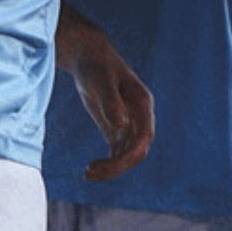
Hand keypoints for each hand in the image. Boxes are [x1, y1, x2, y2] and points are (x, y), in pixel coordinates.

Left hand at [57, 10, 154, 180]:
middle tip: (90, 172)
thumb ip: (111, 102)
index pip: (144, 137)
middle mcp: (140, 117)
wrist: (88, 57)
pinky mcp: (117, 128)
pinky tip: (90, 169)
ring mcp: (130, 124)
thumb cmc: (96, 66)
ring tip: (87, 173)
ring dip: (111, 168)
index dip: (130, 155)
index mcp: (143, 105)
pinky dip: (107, 163)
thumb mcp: (101, 82)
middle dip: (117, 166)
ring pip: (128, 155)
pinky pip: (118, 153)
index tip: (108, 165)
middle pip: (138, 151)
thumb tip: (122, 125)